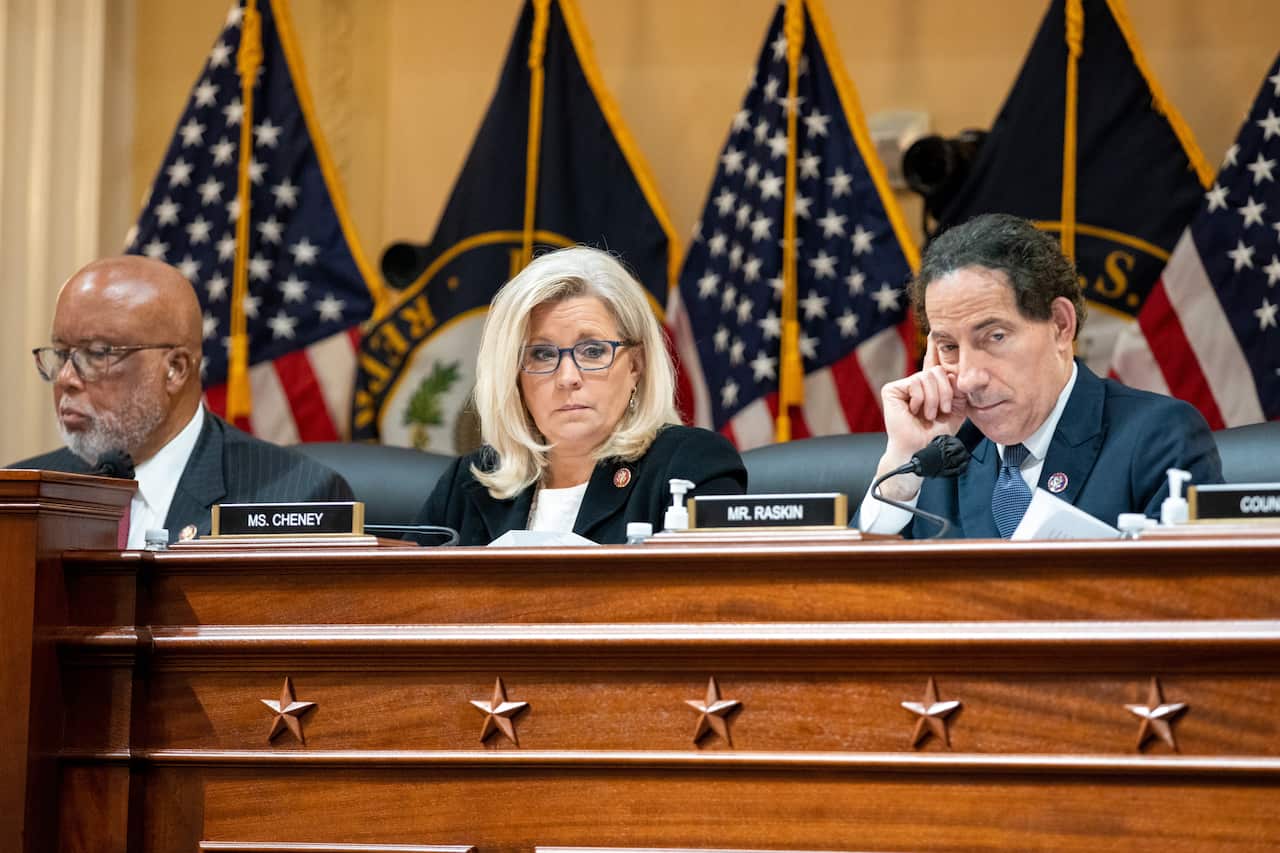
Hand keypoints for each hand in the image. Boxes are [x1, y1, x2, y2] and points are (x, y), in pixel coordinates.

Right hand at [874, 336, 968, 499]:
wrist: (922, 448)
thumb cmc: (937, 434)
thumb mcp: (956, 409)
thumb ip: (959, 389)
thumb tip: (958, 372)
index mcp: (930, 387)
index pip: (934, 363)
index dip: (934, 348)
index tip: (934, 332)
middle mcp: (915, 383)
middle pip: (937, 370)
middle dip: (945, 392)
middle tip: (941, 410)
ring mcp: (903, 386)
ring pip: (928, 377)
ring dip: (933, 399)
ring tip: (928, 414)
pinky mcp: (892, 389)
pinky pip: (915, 382)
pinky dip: (920, 399)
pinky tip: (914, 411)